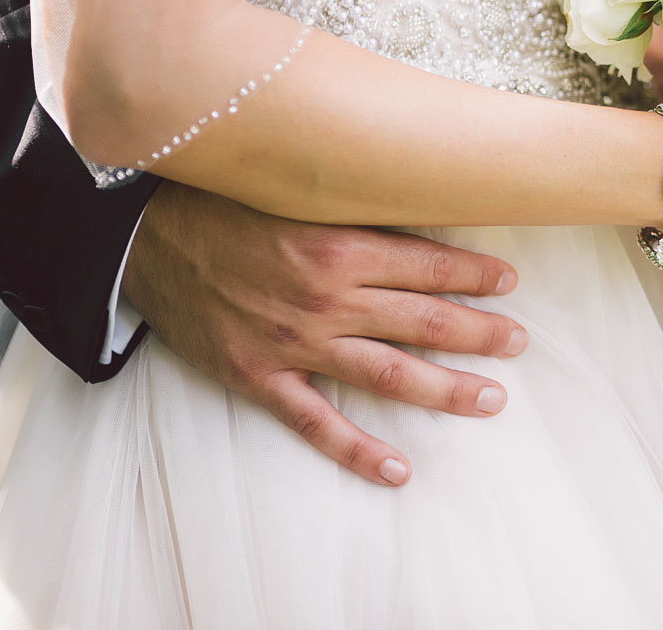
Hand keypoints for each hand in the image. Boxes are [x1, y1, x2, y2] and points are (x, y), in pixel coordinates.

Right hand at [121, 182, 526, 487]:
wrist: (144, 235)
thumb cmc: (228, 203)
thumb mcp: (299, 192)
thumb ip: (358, 208)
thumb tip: (425, 204)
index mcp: (338, 244)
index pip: (429, 264)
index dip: (476, 276)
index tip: (510, 283)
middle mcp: (325, 297)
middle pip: (422, 322)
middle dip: (479, 334)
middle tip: (518, 344)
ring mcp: (293, 342)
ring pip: (388, 373)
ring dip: (445, 389)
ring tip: (490, 399)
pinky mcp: (260, 376)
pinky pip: (317, 422)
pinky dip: (360, 450)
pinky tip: (399, 470)